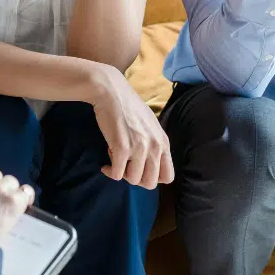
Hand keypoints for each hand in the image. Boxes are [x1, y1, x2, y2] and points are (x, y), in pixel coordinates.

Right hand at [89, 64, 173, 189]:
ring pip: (133, 180)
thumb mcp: (150, 125)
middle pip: (150, 183)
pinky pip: (117, 175)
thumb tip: (150, 165)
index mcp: (163, 142)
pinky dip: (110, 172)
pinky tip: (106, 165)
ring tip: (115, 160)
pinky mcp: (122, 148)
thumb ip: (154, 144)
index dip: (153, 178)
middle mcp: (155, 147)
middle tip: (126, 168)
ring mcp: (139, 148)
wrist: (112, 91)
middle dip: (136, 179)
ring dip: (122, 174)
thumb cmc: (129, 106)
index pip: (168, 177)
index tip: (141, 170)